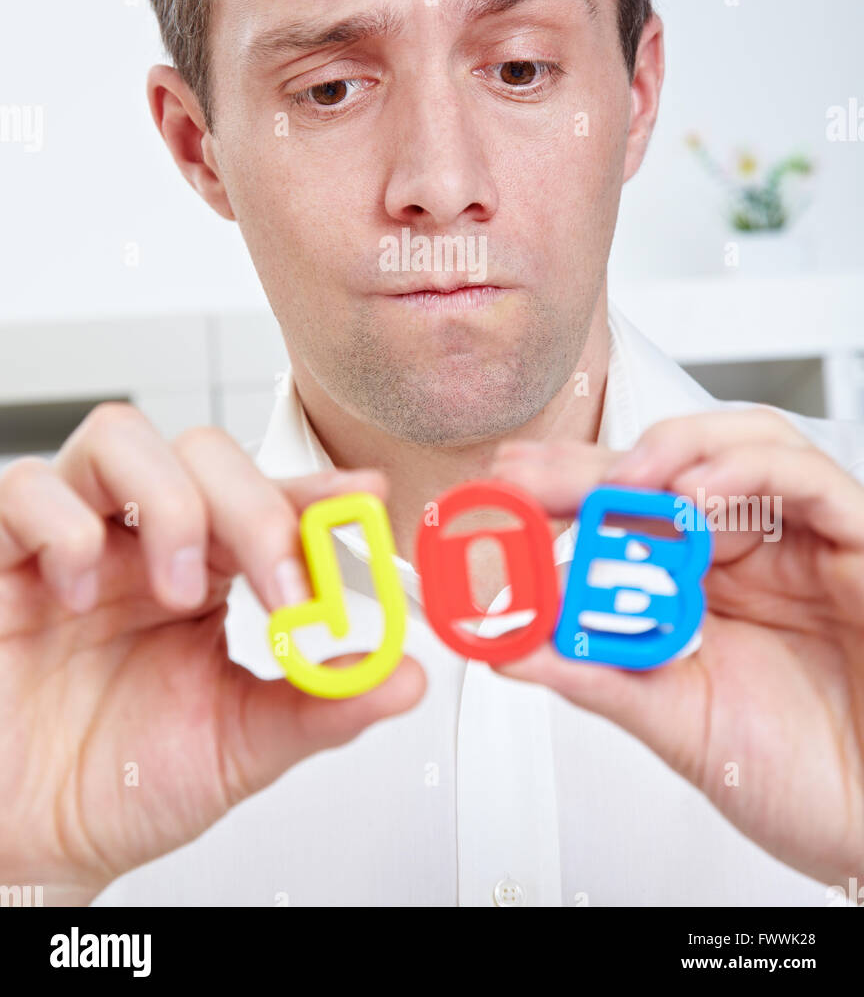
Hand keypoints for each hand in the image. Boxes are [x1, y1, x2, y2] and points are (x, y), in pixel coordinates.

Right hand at [0, 403, 423, 904]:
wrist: (30, 842)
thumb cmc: (120, 785)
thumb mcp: (240, 747)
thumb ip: (323, 706)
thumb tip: (405, 676)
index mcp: (206, 571)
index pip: (266, 496)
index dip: (317, 489)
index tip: (364, 499)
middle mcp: (142, 542)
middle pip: (203, 451)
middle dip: (255, 508)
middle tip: (279, 589)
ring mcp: (73, 542)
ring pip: (120, 439)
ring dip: (171, 505)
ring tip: (182, 589)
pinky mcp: (4, 559)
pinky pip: (25, 489)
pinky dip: (65, 527)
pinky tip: (81, 592)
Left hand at [491, 408, 863, 886]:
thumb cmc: (802, 777)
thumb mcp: (678, 721)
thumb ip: (599, 675)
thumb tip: (507, 644)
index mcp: (705, 584)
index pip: (628, 510)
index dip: (565, 489)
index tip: (503, 493)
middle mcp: (752, 551)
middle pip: (669, 467)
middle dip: (593, 463)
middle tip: (528, 474)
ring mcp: (803, 542)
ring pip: (741, 444)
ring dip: (671, 450)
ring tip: (617, 482)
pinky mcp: (859, 543)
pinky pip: (809, 478)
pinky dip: (748, 471)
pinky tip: (695, 495)